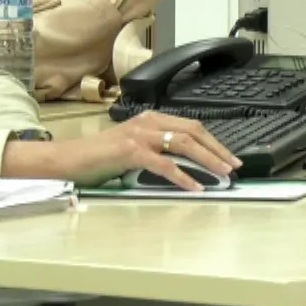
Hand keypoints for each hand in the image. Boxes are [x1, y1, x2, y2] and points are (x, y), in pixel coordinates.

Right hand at [5, 111, 241, 191]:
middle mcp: (148, 122)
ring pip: (184, 144)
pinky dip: (183, 176)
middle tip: (234, 166)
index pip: (192, 126)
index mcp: (151, 118)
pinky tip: (195, 187)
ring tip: (223, 174)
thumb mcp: (135, 148)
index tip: (230, 157)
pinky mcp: (131, 151)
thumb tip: (189, 166)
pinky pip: (164, 164)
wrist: (71, 159)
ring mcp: (140, 135)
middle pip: (193, 132)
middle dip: (218, 149)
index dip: (214, 142)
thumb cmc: (101, 157)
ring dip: (208, 160)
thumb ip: (158, 150)